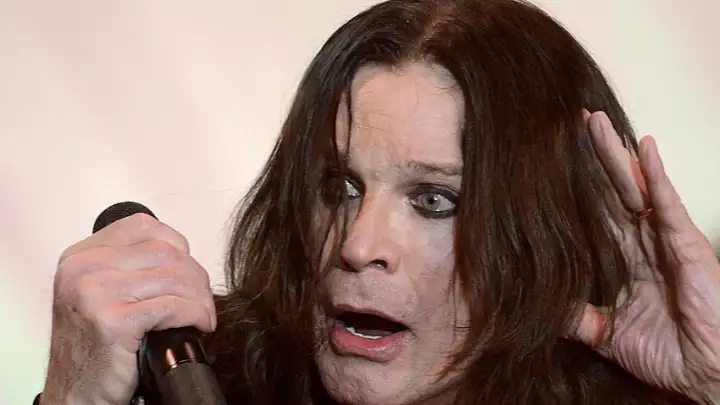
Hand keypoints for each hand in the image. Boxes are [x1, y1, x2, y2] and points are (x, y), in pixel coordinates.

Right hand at [41, 213, 215, 404]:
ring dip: (200, 298)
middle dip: (195, 277)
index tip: (187, 272)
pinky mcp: (113, 320)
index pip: (145, 226)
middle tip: (203, 301)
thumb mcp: (101, 294)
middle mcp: (84, 269)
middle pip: (165, 252)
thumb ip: (130, 267)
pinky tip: (198, 325)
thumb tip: (182, 257)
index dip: (177, 247)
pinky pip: (173, 305)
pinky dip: (195, 314)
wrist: (76, 395)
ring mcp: (95, 292)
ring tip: (203, 316)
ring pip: (174, 277)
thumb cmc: (94, 348)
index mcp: (81, 256)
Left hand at [572, 111, 719, 402]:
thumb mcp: (608, 334)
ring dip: (616, 154)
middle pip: (613, 190)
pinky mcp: (687, 243)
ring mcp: (667, 239)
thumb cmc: (667, 353)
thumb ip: (576, 317)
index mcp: (627, 259)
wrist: (706, 374)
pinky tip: (645, 148)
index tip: (554, 161)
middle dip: (594, 157)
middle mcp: (645, 242)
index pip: (597, 213)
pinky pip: (668, 203)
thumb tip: (540, 306)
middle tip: (573, 122)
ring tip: (595, 122)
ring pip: (637, 186)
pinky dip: (657, 176)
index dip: (579, 187)